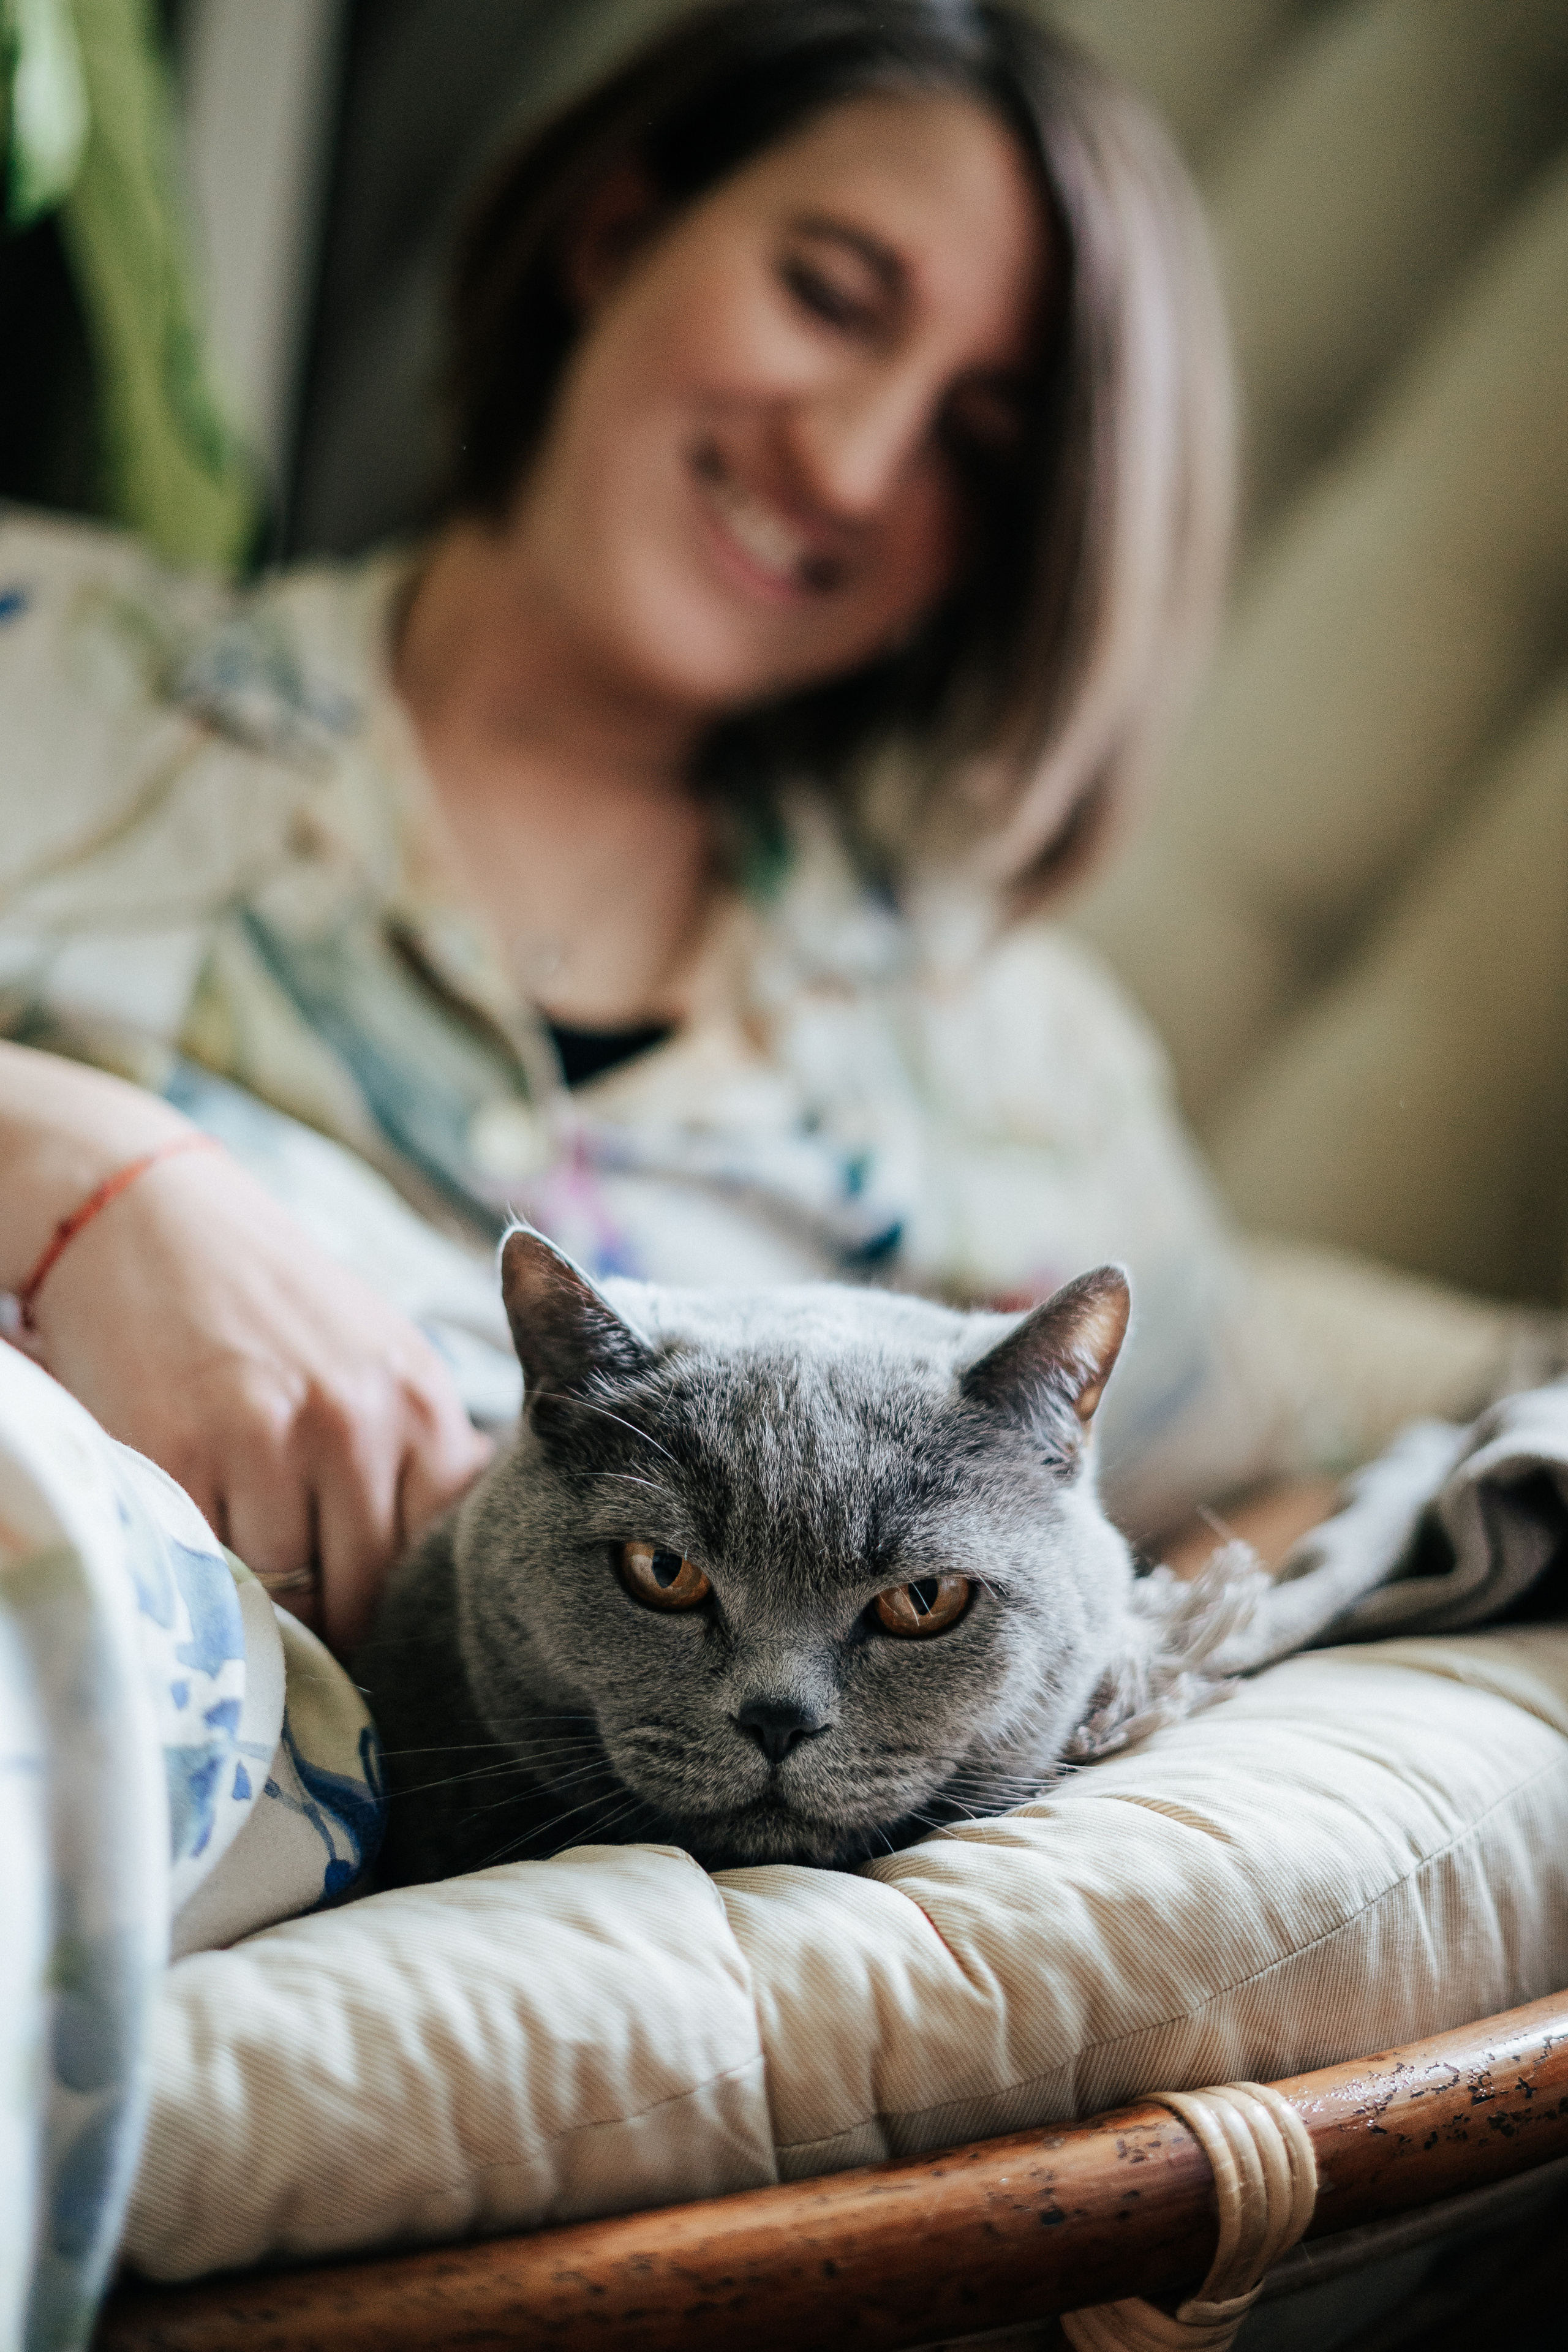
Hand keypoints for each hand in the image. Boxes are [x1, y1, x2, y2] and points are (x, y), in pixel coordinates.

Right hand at [31, 1144, 492, 1653]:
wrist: (148, 1217)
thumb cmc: (274, 1299)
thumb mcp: (381, 1356)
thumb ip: (420, 1450)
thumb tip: (452, 1558)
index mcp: (416, 1403)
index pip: (430, 1556)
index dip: (397, 1598)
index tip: (370, 1610)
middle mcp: (350, 1424)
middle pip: (356, 1592)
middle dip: (331, 1620)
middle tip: (306, 1620)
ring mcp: (260, 1440)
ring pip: (278, 1592)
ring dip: (261, 1600)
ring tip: (246, 1565)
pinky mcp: (173, 1453)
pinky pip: (202, 1566)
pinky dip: (199, 1573)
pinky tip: (198, 1541)